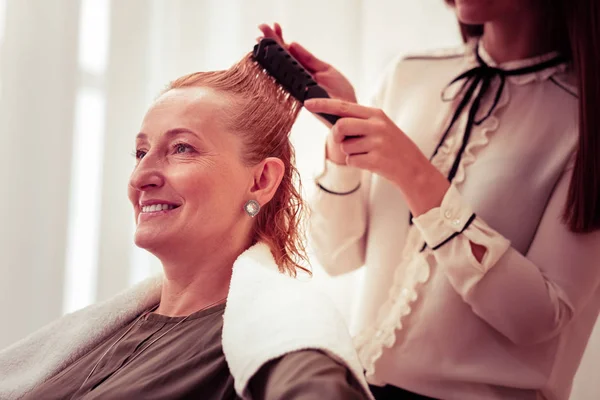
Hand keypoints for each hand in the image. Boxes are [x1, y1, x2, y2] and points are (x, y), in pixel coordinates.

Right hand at [258, 23, 357, 163]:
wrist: (346, 112)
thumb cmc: (339, 93)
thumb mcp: (326, 70)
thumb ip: (309, 59)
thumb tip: (293, 44)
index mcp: (304, 69)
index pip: (289, 52)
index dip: (281, 39)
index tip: (275, 26)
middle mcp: (297, 78)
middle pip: (280, 58)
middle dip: (271, 42)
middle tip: (262, 28)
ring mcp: (295, 87)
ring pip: (279, 68)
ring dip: (270, 52)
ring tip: (262, 37)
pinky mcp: (297, 96)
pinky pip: (284, 82)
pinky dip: (276, 70)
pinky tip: (270, 59)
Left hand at [304, 98, 450, 216]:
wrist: (413, 168)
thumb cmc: (391, 147)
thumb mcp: (379, 127)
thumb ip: (359, 122)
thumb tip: (332, 123)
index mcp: (376, 114)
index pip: (344, 106)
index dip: (323, 105)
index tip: (307, 103)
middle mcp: (377, 125)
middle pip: (341, 126)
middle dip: (336, 136)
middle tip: (342, 141)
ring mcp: (377, 143)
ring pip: (345, 146)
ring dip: (351, 153)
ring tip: (368, 153)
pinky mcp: (376, 159)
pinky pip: (351, 161)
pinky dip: (356, 163)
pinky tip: (371, 162)